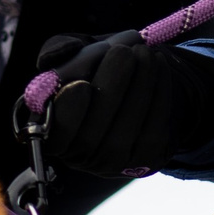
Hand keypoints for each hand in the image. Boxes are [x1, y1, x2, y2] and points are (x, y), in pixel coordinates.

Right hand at [33, 30, 213, 175]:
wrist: (134, 86)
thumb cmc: (94, 70)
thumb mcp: (74, 55)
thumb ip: (58, 51)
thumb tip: (55, 56)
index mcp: (53, 134)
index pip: (55, 134)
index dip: (67, 113)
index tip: (81, 84)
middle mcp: (81, 157)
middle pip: (92, 134)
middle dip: (110, 88)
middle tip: (122, 52)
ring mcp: (115, 163)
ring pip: (126, 128)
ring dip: (139, 84)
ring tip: (144, 51)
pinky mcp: (147, 159)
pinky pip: (155, 126)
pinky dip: (159, 91)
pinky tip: (159, 65)